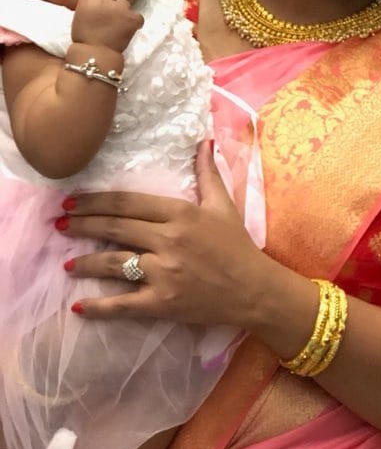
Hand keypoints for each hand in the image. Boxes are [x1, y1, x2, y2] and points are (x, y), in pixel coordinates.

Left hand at [60, 145, 263, 327]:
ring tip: (67, 263)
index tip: (73, 201)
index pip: (128, 202)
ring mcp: (164, 273)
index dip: (96, 201)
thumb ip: (208, 174)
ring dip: (85, 262)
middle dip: (82, 224)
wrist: (255, 290)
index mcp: (181, 214)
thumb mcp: (224, 206)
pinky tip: (78, 306)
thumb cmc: (238, 246)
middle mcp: (168, 240)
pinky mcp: (162, 302)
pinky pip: (123, 304)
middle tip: (58, 224)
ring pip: (114, 263)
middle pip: (115, 228)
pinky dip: (99, 307)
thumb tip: (203, 141)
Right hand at [71, 0, 143, 53]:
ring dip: (122, 11)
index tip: (98, 8)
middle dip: (110, 3)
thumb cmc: (84, 40)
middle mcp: (103, 0)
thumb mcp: (79, 18)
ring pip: (124, 3)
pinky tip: (130, 30)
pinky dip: (135, 22)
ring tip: (119, 25)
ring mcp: (119, 7)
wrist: (95, 54)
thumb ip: (88, 7)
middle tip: (109, 17)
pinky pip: (137, 16)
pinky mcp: (132, 17)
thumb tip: (97, 5)